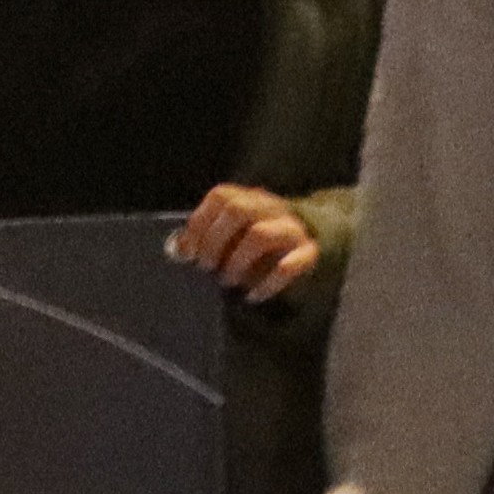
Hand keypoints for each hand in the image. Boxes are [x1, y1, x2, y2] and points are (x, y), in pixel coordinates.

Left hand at [169, 184, 321, 303]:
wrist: (315, 242)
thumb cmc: (261, 243)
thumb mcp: (236, 234)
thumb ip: (209, 237)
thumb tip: (177, 250)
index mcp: (250, 198)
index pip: (221, 197)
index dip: (200, 222)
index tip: (189, 252)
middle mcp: (272, 207)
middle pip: (238, 210)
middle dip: (215, 241)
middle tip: (207, 267)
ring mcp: (292, 228)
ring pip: (260, 235)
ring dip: (237, 261)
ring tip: (228, 281)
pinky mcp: (309, 253)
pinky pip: (287, 266)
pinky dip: (266, 284)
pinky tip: (253, 296)